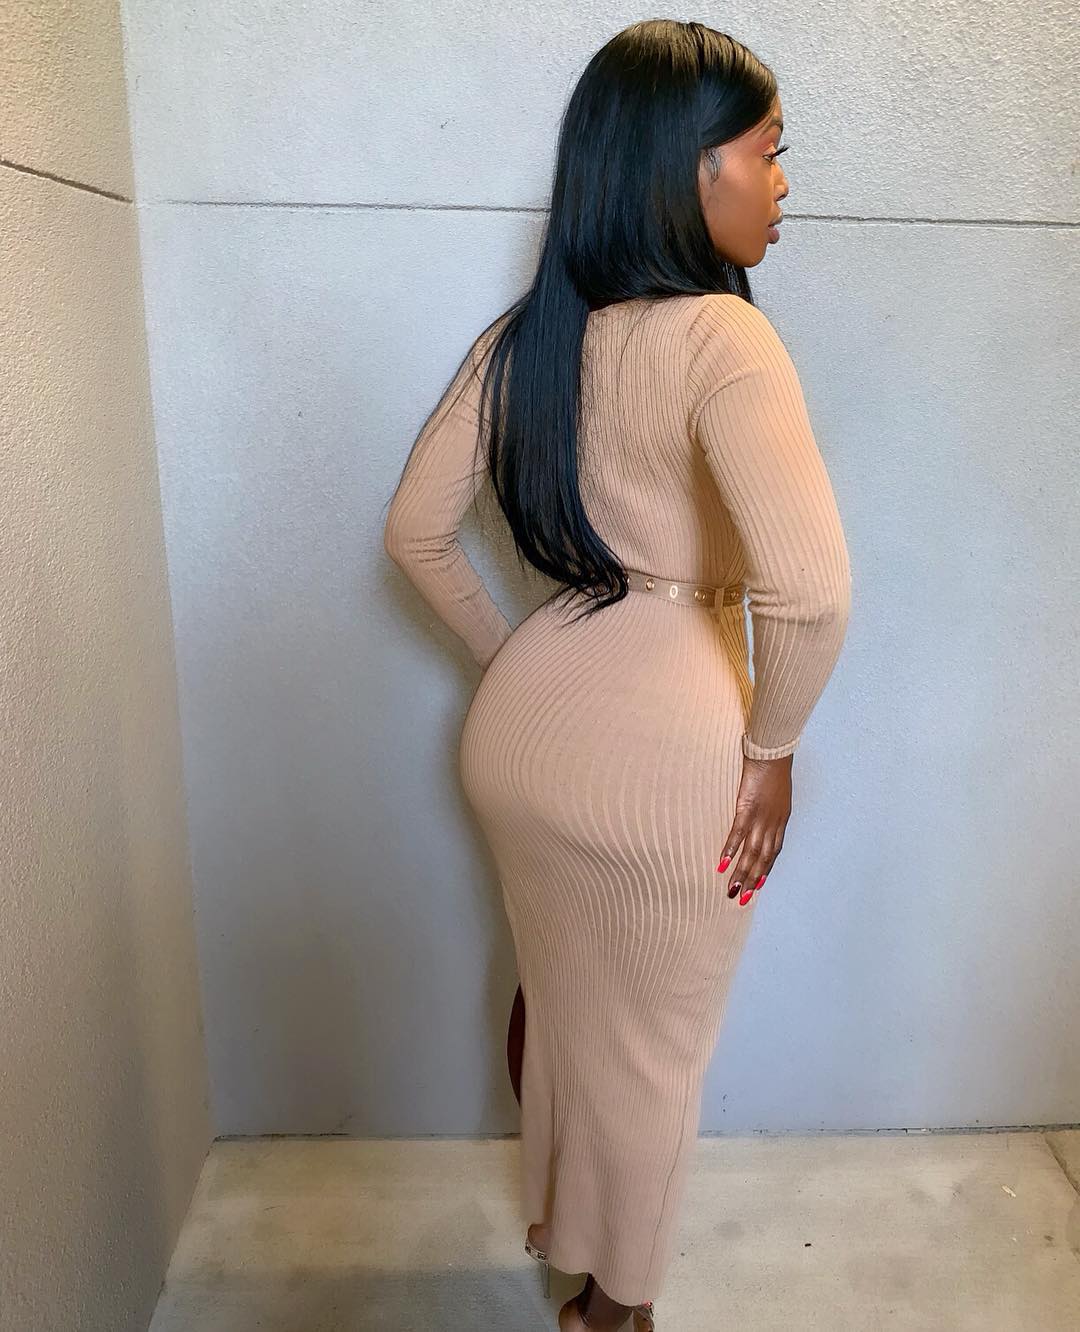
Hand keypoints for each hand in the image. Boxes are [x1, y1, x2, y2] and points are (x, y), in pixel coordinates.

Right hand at [717, 753, 792, 905]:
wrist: (773, 752)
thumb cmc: (773, 767)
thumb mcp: (778, 791)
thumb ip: (772, 805)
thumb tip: (763, 810)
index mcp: (781, 820)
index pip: (774, 851)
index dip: (766, 869)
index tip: (758, 885)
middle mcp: (773, 823)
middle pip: (763, 858)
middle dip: (753, 880)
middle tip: (742, 898)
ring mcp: (760, 817)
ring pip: (752, 852)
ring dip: (742, 873)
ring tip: (732, 889)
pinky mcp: (747, 808)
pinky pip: (738, 834)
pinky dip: (731, 850)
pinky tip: (723, 864)